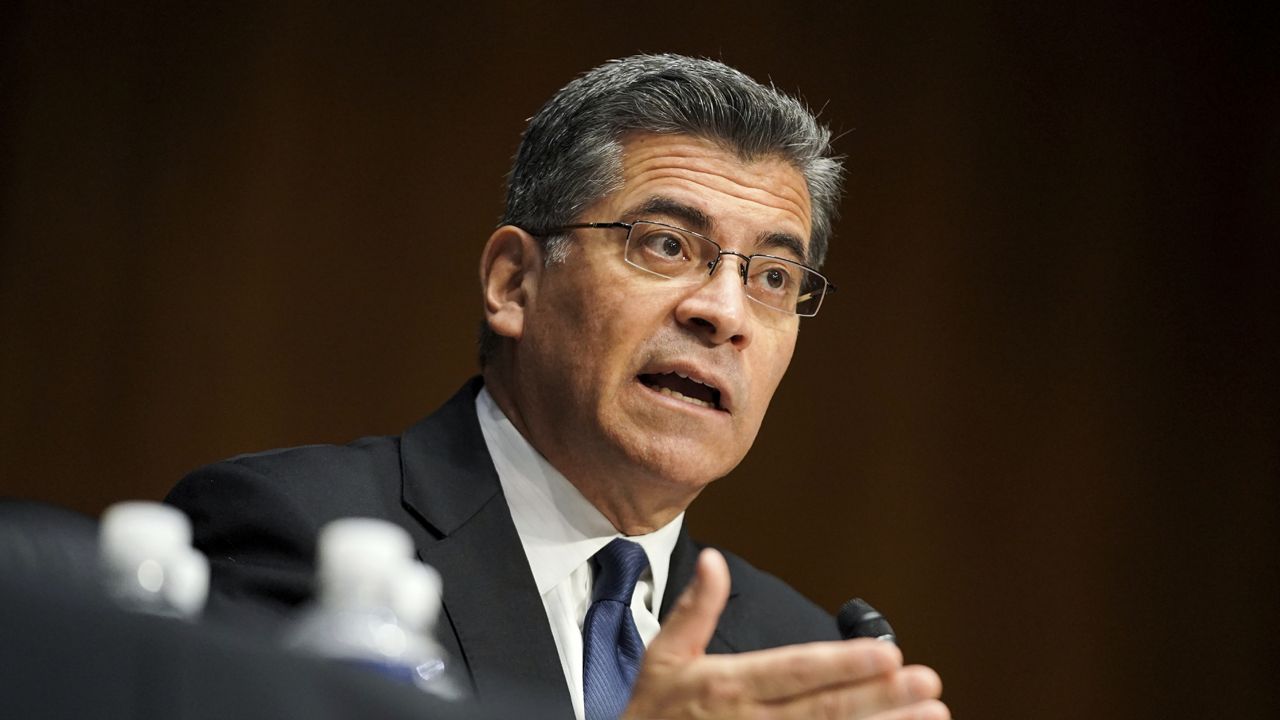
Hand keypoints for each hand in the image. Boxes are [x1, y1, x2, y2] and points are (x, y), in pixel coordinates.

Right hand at [622, 549, 948, 719]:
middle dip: (881, 697)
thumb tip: (713, 560)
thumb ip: (694, 610)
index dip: (842, 664)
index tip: (887, 653)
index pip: (794, 671)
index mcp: (726, 686)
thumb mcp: (662, 658)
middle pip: (825, 709)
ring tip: (932, 715)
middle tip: (927, 682)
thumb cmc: (650, 716)